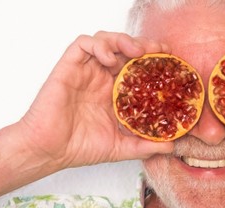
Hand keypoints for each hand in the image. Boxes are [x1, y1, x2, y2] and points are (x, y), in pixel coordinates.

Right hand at [17, 32, 175, 170]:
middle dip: (144, 46)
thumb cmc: (80, 148)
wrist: (51, 150)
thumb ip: (146, 145)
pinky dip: (99, 45)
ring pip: (106, 41)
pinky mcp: (69, 67)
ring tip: (137, 51)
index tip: (170, 62)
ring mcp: (86, 71)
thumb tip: (173, 145)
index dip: (153, 61)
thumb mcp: (122, 148)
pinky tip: (109, 59)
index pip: (137, 68)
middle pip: (125, 50)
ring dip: (123, 40)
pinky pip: (83, 44)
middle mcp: (101, 78)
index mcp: (114, 93)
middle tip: (159, 51)